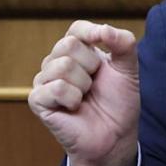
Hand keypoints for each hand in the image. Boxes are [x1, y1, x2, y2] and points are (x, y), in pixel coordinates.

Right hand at [29, 20, 139, 165]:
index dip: (92, 33)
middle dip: (91, 67)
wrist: (114, 137)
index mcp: (77, 51)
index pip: (77, 29)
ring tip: (85, 98)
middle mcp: (56, 62)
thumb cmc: (118, 103)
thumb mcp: (128, 69)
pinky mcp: (37, 100)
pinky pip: (56, 88)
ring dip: (83, 85)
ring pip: (62, 65)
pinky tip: (74, 107)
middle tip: (94, 85)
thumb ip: (124, 44)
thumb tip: (105, 28)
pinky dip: (73, 99)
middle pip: (68, 45)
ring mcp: (44, 81)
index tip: (106, 45)